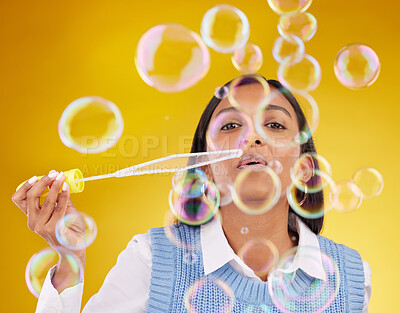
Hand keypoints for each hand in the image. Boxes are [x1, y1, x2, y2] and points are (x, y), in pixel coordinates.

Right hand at [12, 170, 85, 291]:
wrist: (76, 246)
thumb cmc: (69, 227)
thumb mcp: (62, 209)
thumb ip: (58, 197)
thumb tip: (56, 181)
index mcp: (32, 216)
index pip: (19, 200)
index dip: (25, 186)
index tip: (36, 176)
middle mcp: (33, 222)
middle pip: (31, 197)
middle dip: (43, 182)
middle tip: (54, 174)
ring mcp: (42, 227)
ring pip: (47, 201)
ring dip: (55, 186)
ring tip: (62, 178)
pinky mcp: (53, 229)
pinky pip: (59, 208)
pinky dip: (64, 195)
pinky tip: (67, 188)